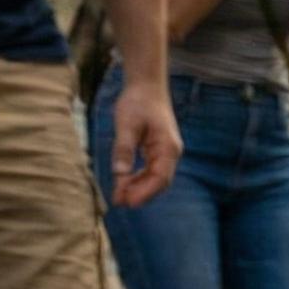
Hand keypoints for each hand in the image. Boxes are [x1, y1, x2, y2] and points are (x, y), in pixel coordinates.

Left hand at [107, 77, 181, 206]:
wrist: (146, 86)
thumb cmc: (138, 102)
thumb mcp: (127, 124)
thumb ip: (124, 149)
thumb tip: (119, 173)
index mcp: (168, 147)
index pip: (161, 177)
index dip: (145, 192)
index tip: (129, 201)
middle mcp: (170, 152)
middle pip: (159, 181)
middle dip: (140, 193)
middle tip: (119, 202)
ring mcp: (165, 152)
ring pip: (154, 177)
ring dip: (138, 188)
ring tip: (118, 195)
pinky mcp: (157, 150)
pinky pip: (150, 170)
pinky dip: (137, 178)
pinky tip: (124, 182)